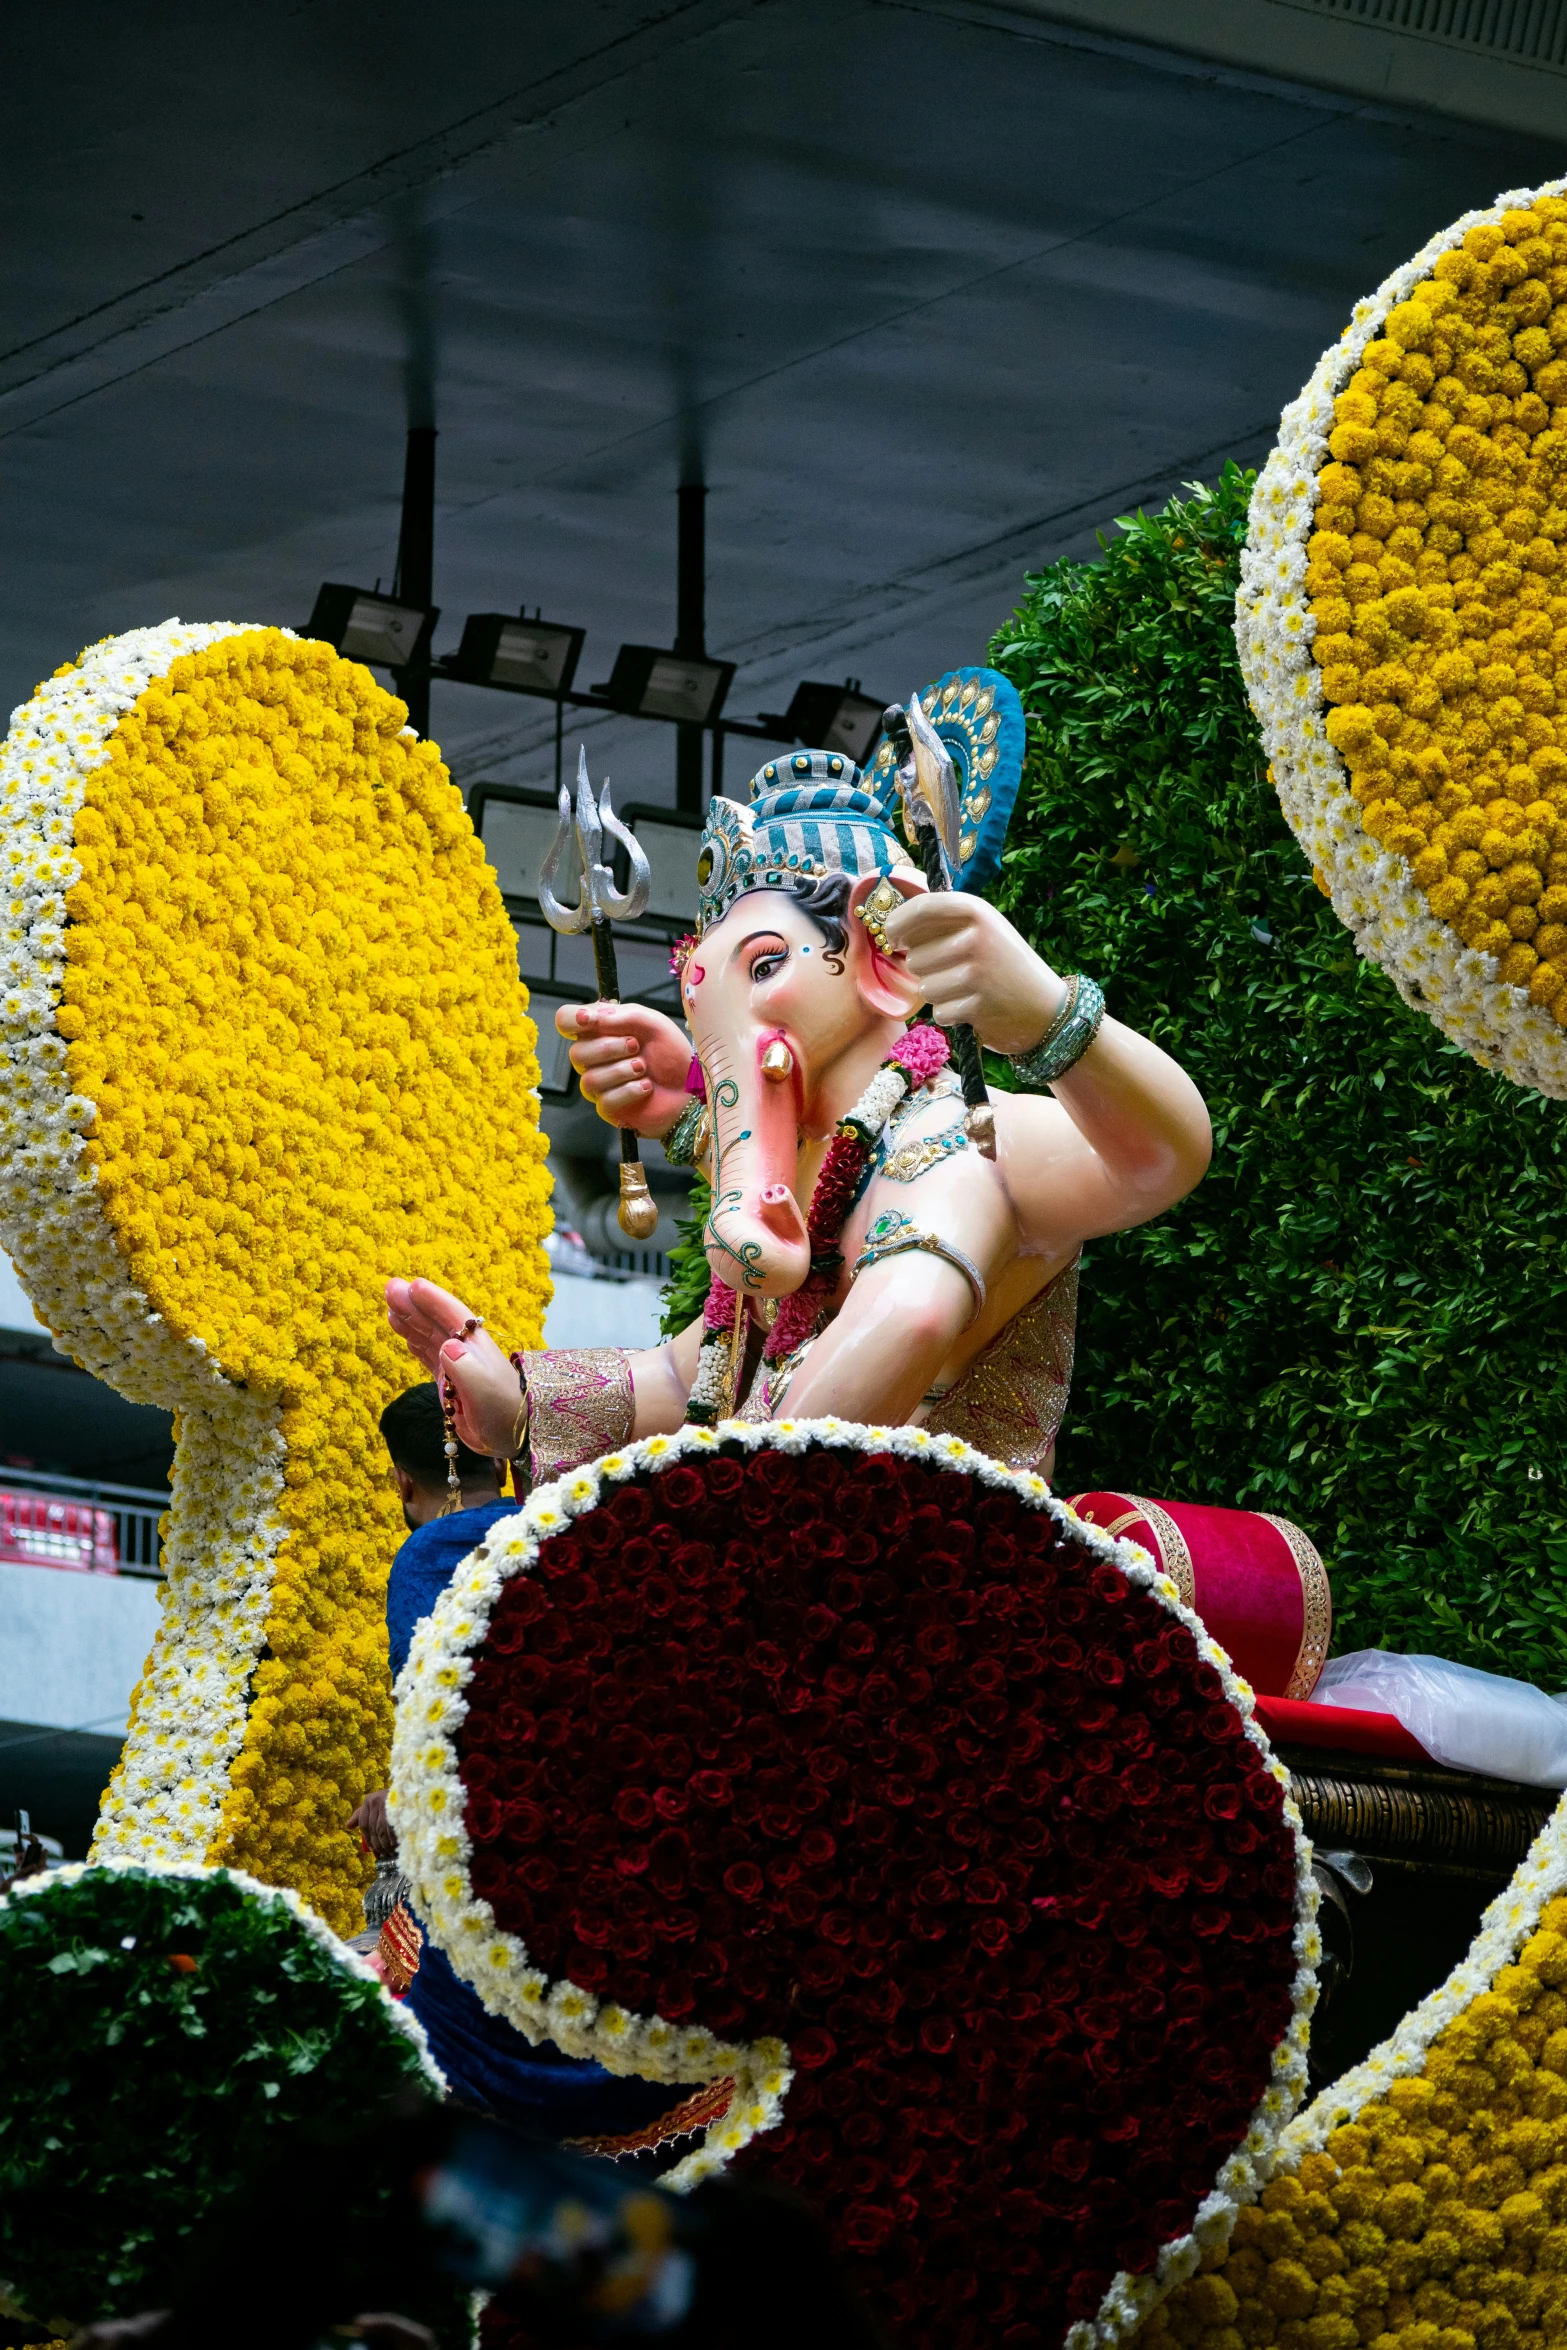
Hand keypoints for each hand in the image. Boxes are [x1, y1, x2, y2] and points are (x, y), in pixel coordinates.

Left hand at [349, 1787, 396, 1859]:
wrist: (413, 1791)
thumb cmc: (393, 1799)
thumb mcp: (376, 1802)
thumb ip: (362, 1813)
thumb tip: (348, 1826)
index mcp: (369, 1800)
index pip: (363, 1823)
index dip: (367, 1838)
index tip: (372, 1849)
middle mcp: (375, 1801)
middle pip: (372, 1830)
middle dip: (377, 1844)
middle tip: (382, 1854)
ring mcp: (386, 1806)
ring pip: (381, 1832)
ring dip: (384, 1845)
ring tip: (388, 1853)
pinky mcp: (396, 1812)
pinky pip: (391, 1831)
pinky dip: (392, 1841)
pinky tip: (395, 1846)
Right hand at [384, 1276, 525, 1455]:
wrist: (514, 1435)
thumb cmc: (503, 1411)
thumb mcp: (486, 1391)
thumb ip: (468, 1369)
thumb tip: (447, 1346)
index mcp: (476, 1347)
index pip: (453, 1316)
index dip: (434, 1300)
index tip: (413, 1286)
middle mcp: (466, 1351)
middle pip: (436, 1322)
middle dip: (414, 1305)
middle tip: (390, 1288)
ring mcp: (457, 1366)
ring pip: (430, 1336)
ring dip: (411, 1321)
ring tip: (390, 1306)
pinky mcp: (450, 1382)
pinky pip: (428, 1356)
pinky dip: (415, 1344)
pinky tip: (404, 1334)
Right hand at [556, 1000, 693, 1136]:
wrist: (690, 1087)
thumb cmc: (671, 1053)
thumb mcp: (653, 1023)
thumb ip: (625, 1015)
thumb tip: (596, 1018)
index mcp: (600, 1030)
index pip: (566, 1020)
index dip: (572, 1019)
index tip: (590, 1020)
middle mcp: (594, 1057)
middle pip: (576, 1052)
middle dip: (609, 1048)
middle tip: (636, 1046)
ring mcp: (599, 1084)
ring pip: (589, 1079)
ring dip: (621, 1071)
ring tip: (644, 1068)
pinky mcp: (609, 1108)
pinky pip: (605, 1100)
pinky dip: (629, 1091)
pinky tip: (646, 1087)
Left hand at [879, 894, 1064, 1055]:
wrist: (1046, 1007)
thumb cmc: (1005, 966)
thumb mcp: (983, 930)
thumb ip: (944, 923)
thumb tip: (893, 927)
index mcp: (976, 910)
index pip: (921, 907)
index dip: (898, 923)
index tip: (892, 937)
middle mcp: (975, 937)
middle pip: (915, 957)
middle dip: (927, 970)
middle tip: (956, 973)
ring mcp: (977, 972)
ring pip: (924, 987)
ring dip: (939, 994)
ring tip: (967, 991)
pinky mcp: (976, 1004)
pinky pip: (939, 1012)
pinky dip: (951, 1014)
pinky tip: (974, 1008)